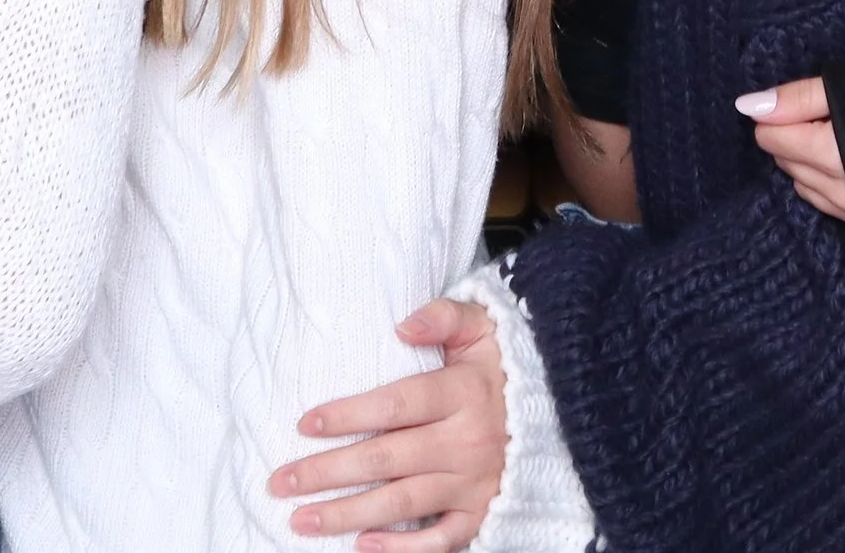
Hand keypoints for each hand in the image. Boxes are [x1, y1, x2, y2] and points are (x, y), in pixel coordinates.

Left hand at [269, 298, 505, 549]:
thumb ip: (444, 316)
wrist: (563, 404)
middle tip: (281, 480)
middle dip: (328, 471)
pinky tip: (362, 546)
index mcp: (464, 391)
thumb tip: (402, 326)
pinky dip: (402, 549)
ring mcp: (474, 483)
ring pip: (401, 503)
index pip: (396, 405)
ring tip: (300, 519)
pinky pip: (441, 541)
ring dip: (346, 514)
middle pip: (386, 458)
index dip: (349, 414)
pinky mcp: (482, 513)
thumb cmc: (507, 363)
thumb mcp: (484, 326)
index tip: (306, 424)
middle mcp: (467, 441)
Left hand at [737, 78, 844, 227]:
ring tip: (829, 136)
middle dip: (791, 137)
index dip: (781, 115)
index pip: (772, 138)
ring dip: (803, 160)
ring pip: (799, 183)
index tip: (802, 105)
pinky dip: (818, 181)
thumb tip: (749, 106)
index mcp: (833, 154)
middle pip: (784, 161)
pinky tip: (837, 163)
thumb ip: (801, 98)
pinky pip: (821, 201)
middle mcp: (840, 190)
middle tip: (819, 117)